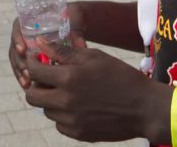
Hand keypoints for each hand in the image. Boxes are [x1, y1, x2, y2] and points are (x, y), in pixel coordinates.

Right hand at [9, 3, 86, 89]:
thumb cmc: (73, 18)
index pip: (17, 28)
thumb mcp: (75, 21)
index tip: (23, 50)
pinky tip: (28, 86)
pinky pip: (23, 67)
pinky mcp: (30, 58)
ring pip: (17, 60)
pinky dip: (24, 76)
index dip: (17, 39)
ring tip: (27, 84)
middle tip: (27, 72)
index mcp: (30, 19)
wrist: (75, 24)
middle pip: (15, 47)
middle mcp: (25, 33)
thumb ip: (76, 33)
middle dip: (19, 61)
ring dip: (20, 72)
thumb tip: (81, 46)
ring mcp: (26, 47)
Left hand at [23, 38, 156, 142]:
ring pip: (46, 110)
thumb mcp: (93, 57)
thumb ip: (63, 52)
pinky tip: (79, 105)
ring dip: (51, 99)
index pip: (34, 71)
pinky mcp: (78, 134)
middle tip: (47, 78)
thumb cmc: (120, 76)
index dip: (32, 62)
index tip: (37, 60)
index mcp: (69, 78)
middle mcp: (66, 102)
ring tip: (69, 91)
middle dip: (35, 85)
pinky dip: (63, 114)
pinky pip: (59, 123)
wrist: (144, 108)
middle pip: (32, 96)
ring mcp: (71, 121)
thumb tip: (39, 43)